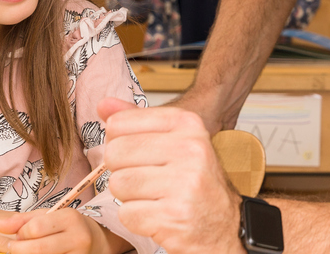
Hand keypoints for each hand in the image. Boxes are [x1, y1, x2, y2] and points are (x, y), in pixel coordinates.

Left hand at [0, 209, 125, 253]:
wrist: (97, 242)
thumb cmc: (66, 228)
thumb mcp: (49, 217)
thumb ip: (23, 220)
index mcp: (71, 218)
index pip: (34, 228)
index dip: (20, 234)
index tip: (18, 236)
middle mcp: (78, 238)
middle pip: (37, 249)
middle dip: (18, 250)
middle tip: (12, 249)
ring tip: (27, 252)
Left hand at [96, 97, 244, 253]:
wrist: (225, 223)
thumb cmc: (195, 181)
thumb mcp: (174, 140)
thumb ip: (137, 121)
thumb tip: (104, 105)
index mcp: (187, 123)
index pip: (119, 123)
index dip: (119, 143)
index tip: (139, 154)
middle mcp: (189, 148)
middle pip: (115, 153)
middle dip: (122, 171)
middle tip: (147, 180)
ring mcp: (184, 182)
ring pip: (118, 184)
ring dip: (129, 197)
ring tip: (154, 198)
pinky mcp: (174, 215)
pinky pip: (127, 213)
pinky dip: (137, 219)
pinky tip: (158, 215)